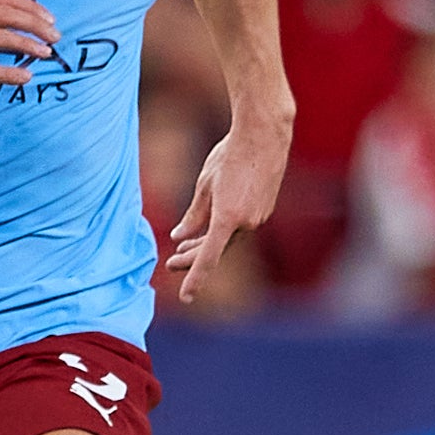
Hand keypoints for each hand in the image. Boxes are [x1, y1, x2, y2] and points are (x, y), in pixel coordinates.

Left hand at [162, 111, 288, 303]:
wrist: (264, 136)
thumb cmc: (230, 156)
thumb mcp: (205, 184)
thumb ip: (193, 215)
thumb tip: (180, 237)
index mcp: (228, 218)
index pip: (209, 257)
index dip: (195, 278)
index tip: (186, 297)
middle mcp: (246, 222)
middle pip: (216, 251)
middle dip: (193, 259)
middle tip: (170, 264)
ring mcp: (258, 218)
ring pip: (228, 239)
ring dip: (206, 245)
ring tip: (184, 248)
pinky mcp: (264, 210)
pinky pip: (239, 228)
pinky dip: (222, 232)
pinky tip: (208, 229)